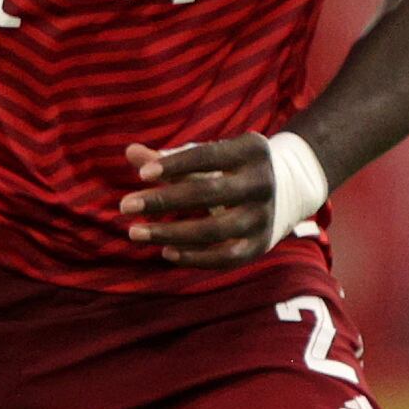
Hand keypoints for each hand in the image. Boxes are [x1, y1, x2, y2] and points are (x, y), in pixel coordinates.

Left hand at [121, 139, 281, 265]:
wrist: (285, 191)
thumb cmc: (229, 169)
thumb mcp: (207, 157)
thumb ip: (169, 158)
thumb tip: (130, 152)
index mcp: (251, 151)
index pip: (208, 156)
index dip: (174, 165)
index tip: (140, 175)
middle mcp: (263, 183)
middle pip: (209, 193)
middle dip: (163, 200)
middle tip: (124, 206)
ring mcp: (263, 216)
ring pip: (215, 229)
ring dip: (171, 232)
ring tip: (135, 232)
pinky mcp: (260, 245)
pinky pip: (225, 257)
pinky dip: (195, 257)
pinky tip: (165, 252)